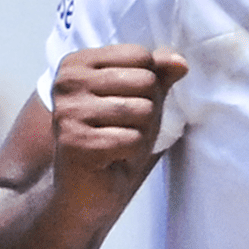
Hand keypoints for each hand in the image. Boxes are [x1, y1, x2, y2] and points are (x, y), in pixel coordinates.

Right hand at [50, 45, 187, 211]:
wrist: (86, 192)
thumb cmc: (114, 139)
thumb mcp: (141, 99)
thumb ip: (159, 74)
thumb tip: (181, 62)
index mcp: (77, 63)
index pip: (141, 56)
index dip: (149, 85)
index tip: (125, 105)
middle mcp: (67, 82)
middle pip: (146, 81)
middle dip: (147, 111)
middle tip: (121, 129)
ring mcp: (68, 111)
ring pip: (143, 110)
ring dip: (140, 133)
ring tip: (117, 143)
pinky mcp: (75, 142)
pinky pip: (133, 140)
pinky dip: (130, 154)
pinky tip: (110, 159)